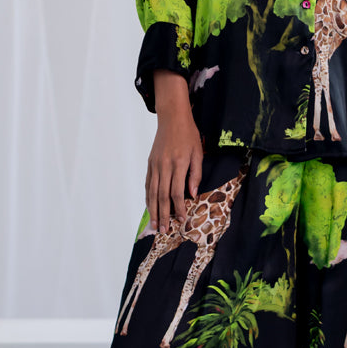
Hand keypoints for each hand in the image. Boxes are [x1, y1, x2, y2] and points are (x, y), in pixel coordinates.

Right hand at [147, 71, 202, 233]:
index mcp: (178, 164)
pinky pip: (148, 183)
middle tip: (164, 230)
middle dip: (163, 214)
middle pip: (162, 195)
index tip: (180, 220)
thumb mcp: (198, 153)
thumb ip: (195, 175)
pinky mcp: (150, 163)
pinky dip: (148, 197)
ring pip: (152, 191)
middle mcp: (164, 166)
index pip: (177, 192)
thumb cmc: (188, 135)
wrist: (172, 118)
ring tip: (155, 224)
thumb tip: (192, 195)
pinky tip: (149, 207)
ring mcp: (155, 164)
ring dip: (153, 209)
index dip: (178, 207)